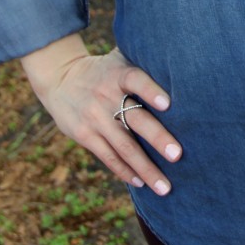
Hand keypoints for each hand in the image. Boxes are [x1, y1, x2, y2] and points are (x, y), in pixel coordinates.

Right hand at [21, 33, 181, 195]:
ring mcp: (94, 118)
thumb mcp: (120, 58)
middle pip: (134, 119)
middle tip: (178, 155)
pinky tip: (142, 183)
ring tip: (165, 187)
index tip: (168, 104)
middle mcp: (106, 97)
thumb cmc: (105, 69)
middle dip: (157, 138)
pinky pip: (108, 156)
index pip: (136, 80)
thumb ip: (144, 60)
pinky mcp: (85, 136)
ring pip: (123, 147)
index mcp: (118, 74)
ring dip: (145, 168)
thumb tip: (183, 60)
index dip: (151, 91)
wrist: (60, 79)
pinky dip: (125, 171)